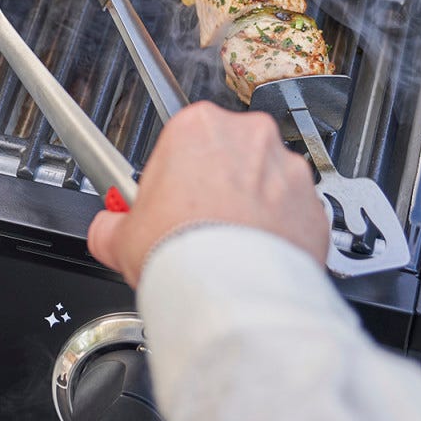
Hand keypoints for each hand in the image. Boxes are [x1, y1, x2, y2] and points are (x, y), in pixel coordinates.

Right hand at [87, 102, 329, 285]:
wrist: (233, 294)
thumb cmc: (183, 252)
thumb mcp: (120, 238)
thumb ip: (110, 225)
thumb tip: (106, 229)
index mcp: (198, 126)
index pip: (181, 142)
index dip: (172, 177)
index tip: (169, 202)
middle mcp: (249, 137)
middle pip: (227, 156)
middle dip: (215, 187)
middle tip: (196, 226)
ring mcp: (288, 169)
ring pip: (264, 183)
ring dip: (249, 207)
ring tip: (227, 248)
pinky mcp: (314, 204)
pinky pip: (293, 214)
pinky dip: (278, 232)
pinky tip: (254, 258)